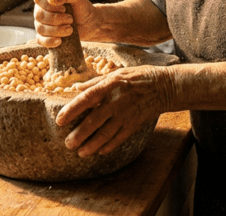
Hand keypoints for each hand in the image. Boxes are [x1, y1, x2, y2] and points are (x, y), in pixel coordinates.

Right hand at [32, 0, 97, 47]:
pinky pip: (40, 40)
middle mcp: (40, 8)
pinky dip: (49, 41)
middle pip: (39, 15)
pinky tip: (59, 41)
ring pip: (40, 29)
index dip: (49, 5)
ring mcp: (41, 23)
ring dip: (56, 30)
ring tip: (70, 29)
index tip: (63, 9)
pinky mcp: (44, 36)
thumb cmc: (81, 6)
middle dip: (56, 19)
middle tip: (71, 19)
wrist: (89, 23)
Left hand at [56, 65, 173, 157]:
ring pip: (106, 133)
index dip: (72, 110)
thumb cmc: (138, 77)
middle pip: (94, 121)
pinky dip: (110, 146)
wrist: (164, 86)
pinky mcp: (135, 124)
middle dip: (80, 134)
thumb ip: (95, 82)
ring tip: (80, 153)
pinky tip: (100, 152)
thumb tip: (75, 87)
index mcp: (109, 85)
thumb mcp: (116, 73)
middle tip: (68, 144)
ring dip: (92, 145)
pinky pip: (120, 138)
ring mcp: (126, 114)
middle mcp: (116, 101)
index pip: (87, 98)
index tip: (60, 120)